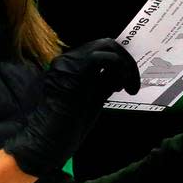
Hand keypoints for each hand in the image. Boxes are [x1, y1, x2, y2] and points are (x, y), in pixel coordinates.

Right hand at [4, 38, 140, 176]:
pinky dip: (120, 69)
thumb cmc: (69, 125)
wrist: (50, 139)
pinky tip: (120, 88)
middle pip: (106, 44)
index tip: (127, 85)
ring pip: (107, 46)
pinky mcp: (75, 70)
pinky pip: (105, 58)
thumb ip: (104, 81)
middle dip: (126, 61)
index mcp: (70, 64)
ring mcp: (69, 62)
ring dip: (125, 65)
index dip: (119, 63)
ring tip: (127, 87)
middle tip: (132, 85)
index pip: (100, 50)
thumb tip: (123, 71)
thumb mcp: (93, 97)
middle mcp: (67, 58)